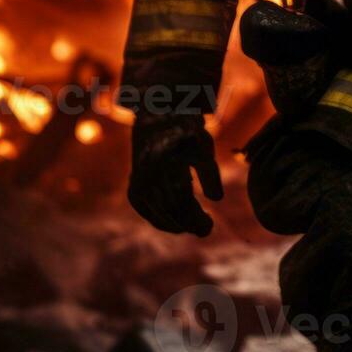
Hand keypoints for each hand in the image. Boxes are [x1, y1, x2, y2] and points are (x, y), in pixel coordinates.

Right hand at [127, 113, 223, 236]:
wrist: (156, 122)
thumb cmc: (186, 135)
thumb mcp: (203, 148)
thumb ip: (210, 172)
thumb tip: (217, 198)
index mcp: (166, 163)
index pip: (180, 200)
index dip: (195, 218)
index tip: (209, 225)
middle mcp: (148, 175)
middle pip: (170, 211)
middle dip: (189, 224)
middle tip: (206, 228)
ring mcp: (138, 184)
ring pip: (159, 214)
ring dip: (178, 225)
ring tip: (196, 226)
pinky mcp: (134, 192)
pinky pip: (148, 213)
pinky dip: (164, 221)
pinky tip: (180, 225)